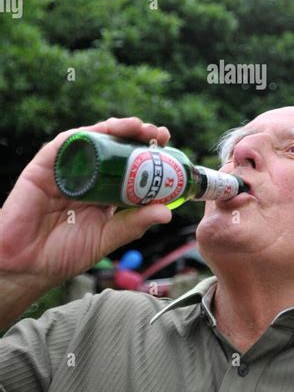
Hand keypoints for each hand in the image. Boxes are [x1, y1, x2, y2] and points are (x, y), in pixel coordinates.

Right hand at [0, 117, 171, 287]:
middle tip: (158, 133)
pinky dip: (88, 133)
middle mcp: (88, 175)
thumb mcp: (106, 238)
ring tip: (138, 127)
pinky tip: (106, 130)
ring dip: (118, 128)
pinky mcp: (46, 164)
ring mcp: (67, 167)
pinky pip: (68, 142)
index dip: (150, 153)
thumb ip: (132, 224)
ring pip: (95, 138)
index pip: (131, 165)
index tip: (169, 146)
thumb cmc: (63, 253)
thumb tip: (167, 214)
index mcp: (104, 191)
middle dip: (138, 135)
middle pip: (116, 147)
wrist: (26, 264)